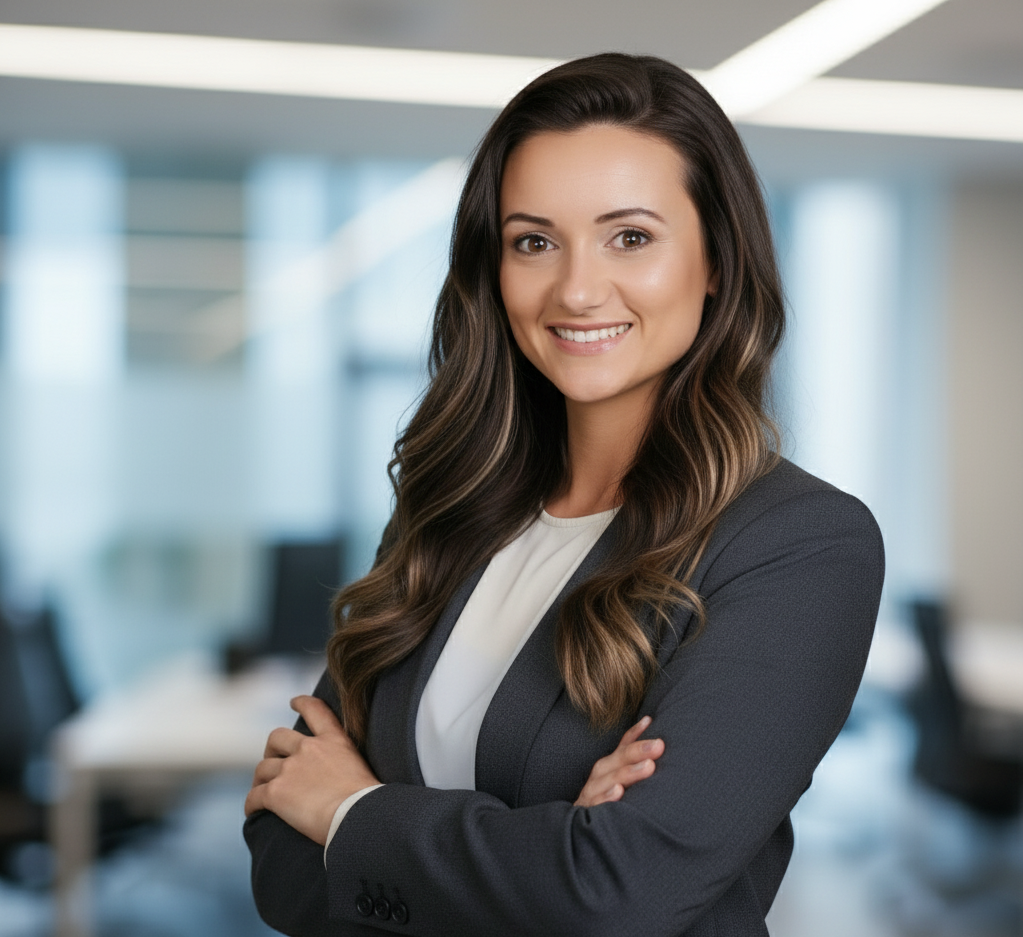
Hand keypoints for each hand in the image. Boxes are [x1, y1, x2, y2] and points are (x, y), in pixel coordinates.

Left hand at [244, 695, 379, 844]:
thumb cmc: (369, 802)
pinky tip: (253, 811)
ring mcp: (290, 769)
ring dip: (260, 779)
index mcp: (334, 740)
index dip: (302, 703)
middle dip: (272, 749)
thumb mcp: (363, 768)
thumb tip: (344, 783)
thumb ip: (346, 765)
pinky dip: (251, 804)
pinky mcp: (276, 792)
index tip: (294, 701)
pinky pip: (254, 796)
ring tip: (262, 791)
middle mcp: (309, 748)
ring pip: (263, 768)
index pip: (315, 710)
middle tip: (274, 763)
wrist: (359, 817)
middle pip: (277, 737)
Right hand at [574, 716, 663, 807]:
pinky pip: (596, 803)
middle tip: (659, 745)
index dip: (636, 734)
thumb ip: (632, 759)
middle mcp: (600, 774)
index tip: (650, 721)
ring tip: (648, 767)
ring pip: (609, 779)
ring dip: (628, 772)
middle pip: (619, 759)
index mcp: (610, 765)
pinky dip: (606, 797)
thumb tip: (651, 728)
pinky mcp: (587, 810)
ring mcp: (592, 791)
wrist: (575, 831)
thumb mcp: (618, 779)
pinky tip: (618, 792)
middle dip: (639, 751)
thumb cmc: (604, 800)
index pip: (624, 746)